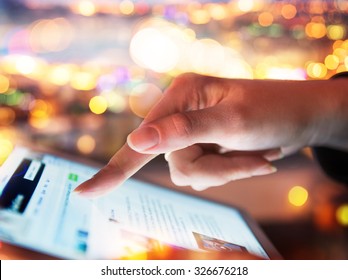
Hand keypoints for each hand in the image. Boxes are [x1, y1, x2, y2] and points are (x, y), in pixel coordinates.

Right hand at [75, 73, 347, 196]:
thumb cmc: (272, 111)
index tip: (84, 193)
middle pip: (177, 164)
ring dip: (228, 171)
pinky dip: (233, 170)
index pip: (142, 140)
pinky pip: (207, 174)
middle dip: (217, 170)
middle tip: (254, 157)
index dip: (114, 170)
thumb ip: (182, 131)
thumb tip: (135, 140)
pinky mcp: (203, 145)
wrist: (302, 117)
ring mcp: (191, 132)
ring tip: (259, 153)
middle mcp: (180, 114)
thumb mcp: (232, 121)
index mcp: (181, 95)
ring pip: (192, 175)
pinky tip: (256, 154)